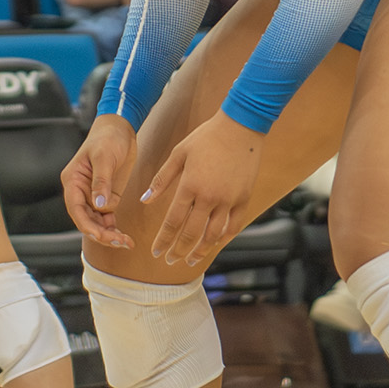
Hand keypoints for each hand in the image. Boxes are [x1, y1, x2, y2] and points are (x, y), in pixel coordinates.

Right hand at [63, 114, 139, 248]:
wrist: (120, 128)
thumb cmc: (108, 137)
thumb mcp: (104, 157)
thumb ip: (101, 182)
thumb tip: (99, 205)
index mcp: (73, 181)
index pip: (75, 209)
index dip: (86, 225)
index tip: (100, 235)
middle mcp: (80, 191)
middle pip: (86, 220)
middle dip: (100, 234)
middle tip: (119, 242)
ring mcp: (93, 195)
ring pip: (96, 222)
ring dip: (109, 234)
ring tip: (126, 242)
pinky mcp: (106, 196)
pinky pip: (106, 218)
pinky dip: (113, 228)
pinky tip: (125, 236)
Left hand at [141, 111, 264, 267]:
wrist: (241, 127)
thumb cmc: (206, 137)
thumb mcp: (179, 153)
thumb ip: (162, 179)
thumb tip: (145, 200)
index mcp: (190, 186)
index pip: (173, 221)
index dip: (163, 239)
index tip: (156, 251)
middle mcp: (209, 197)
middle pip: (191, 233)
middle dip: (178, 250)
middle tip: (169, 260)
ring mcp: (228, 199)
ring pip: (212, 235)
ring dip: (199, 250)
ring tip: (190, 259)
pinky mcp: (244, 198)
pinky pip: (234, 225)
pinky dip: (223, 238)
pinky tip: (214, 244)